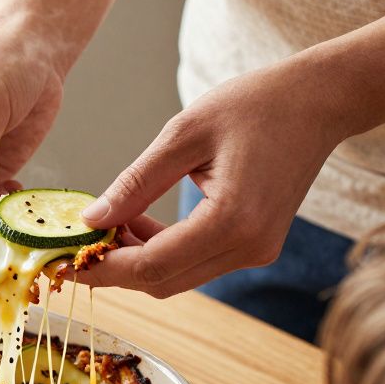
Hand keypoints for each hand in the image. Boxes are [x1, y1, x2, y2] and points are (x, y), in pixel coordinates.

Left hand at [77, 62, 349, 297]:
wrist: (319, 101)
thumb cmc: (256, 105)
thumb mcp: (183, 134)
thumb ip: (134, 183)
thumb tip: (92, 219)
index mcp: (232, 221)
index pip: (151, 267)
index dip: (103, 269)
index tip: (65, 262)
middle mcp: (248, 247)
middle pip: (162, 282)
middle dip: (114, 269)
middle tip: (78, 245)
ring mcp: (256, 252)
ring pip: (177, 277)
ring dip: (136, 260)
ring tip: (108, 225)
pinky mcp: (256, 247)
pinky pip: (195, 263)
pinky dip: (162, 252)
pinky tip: (139, 224)